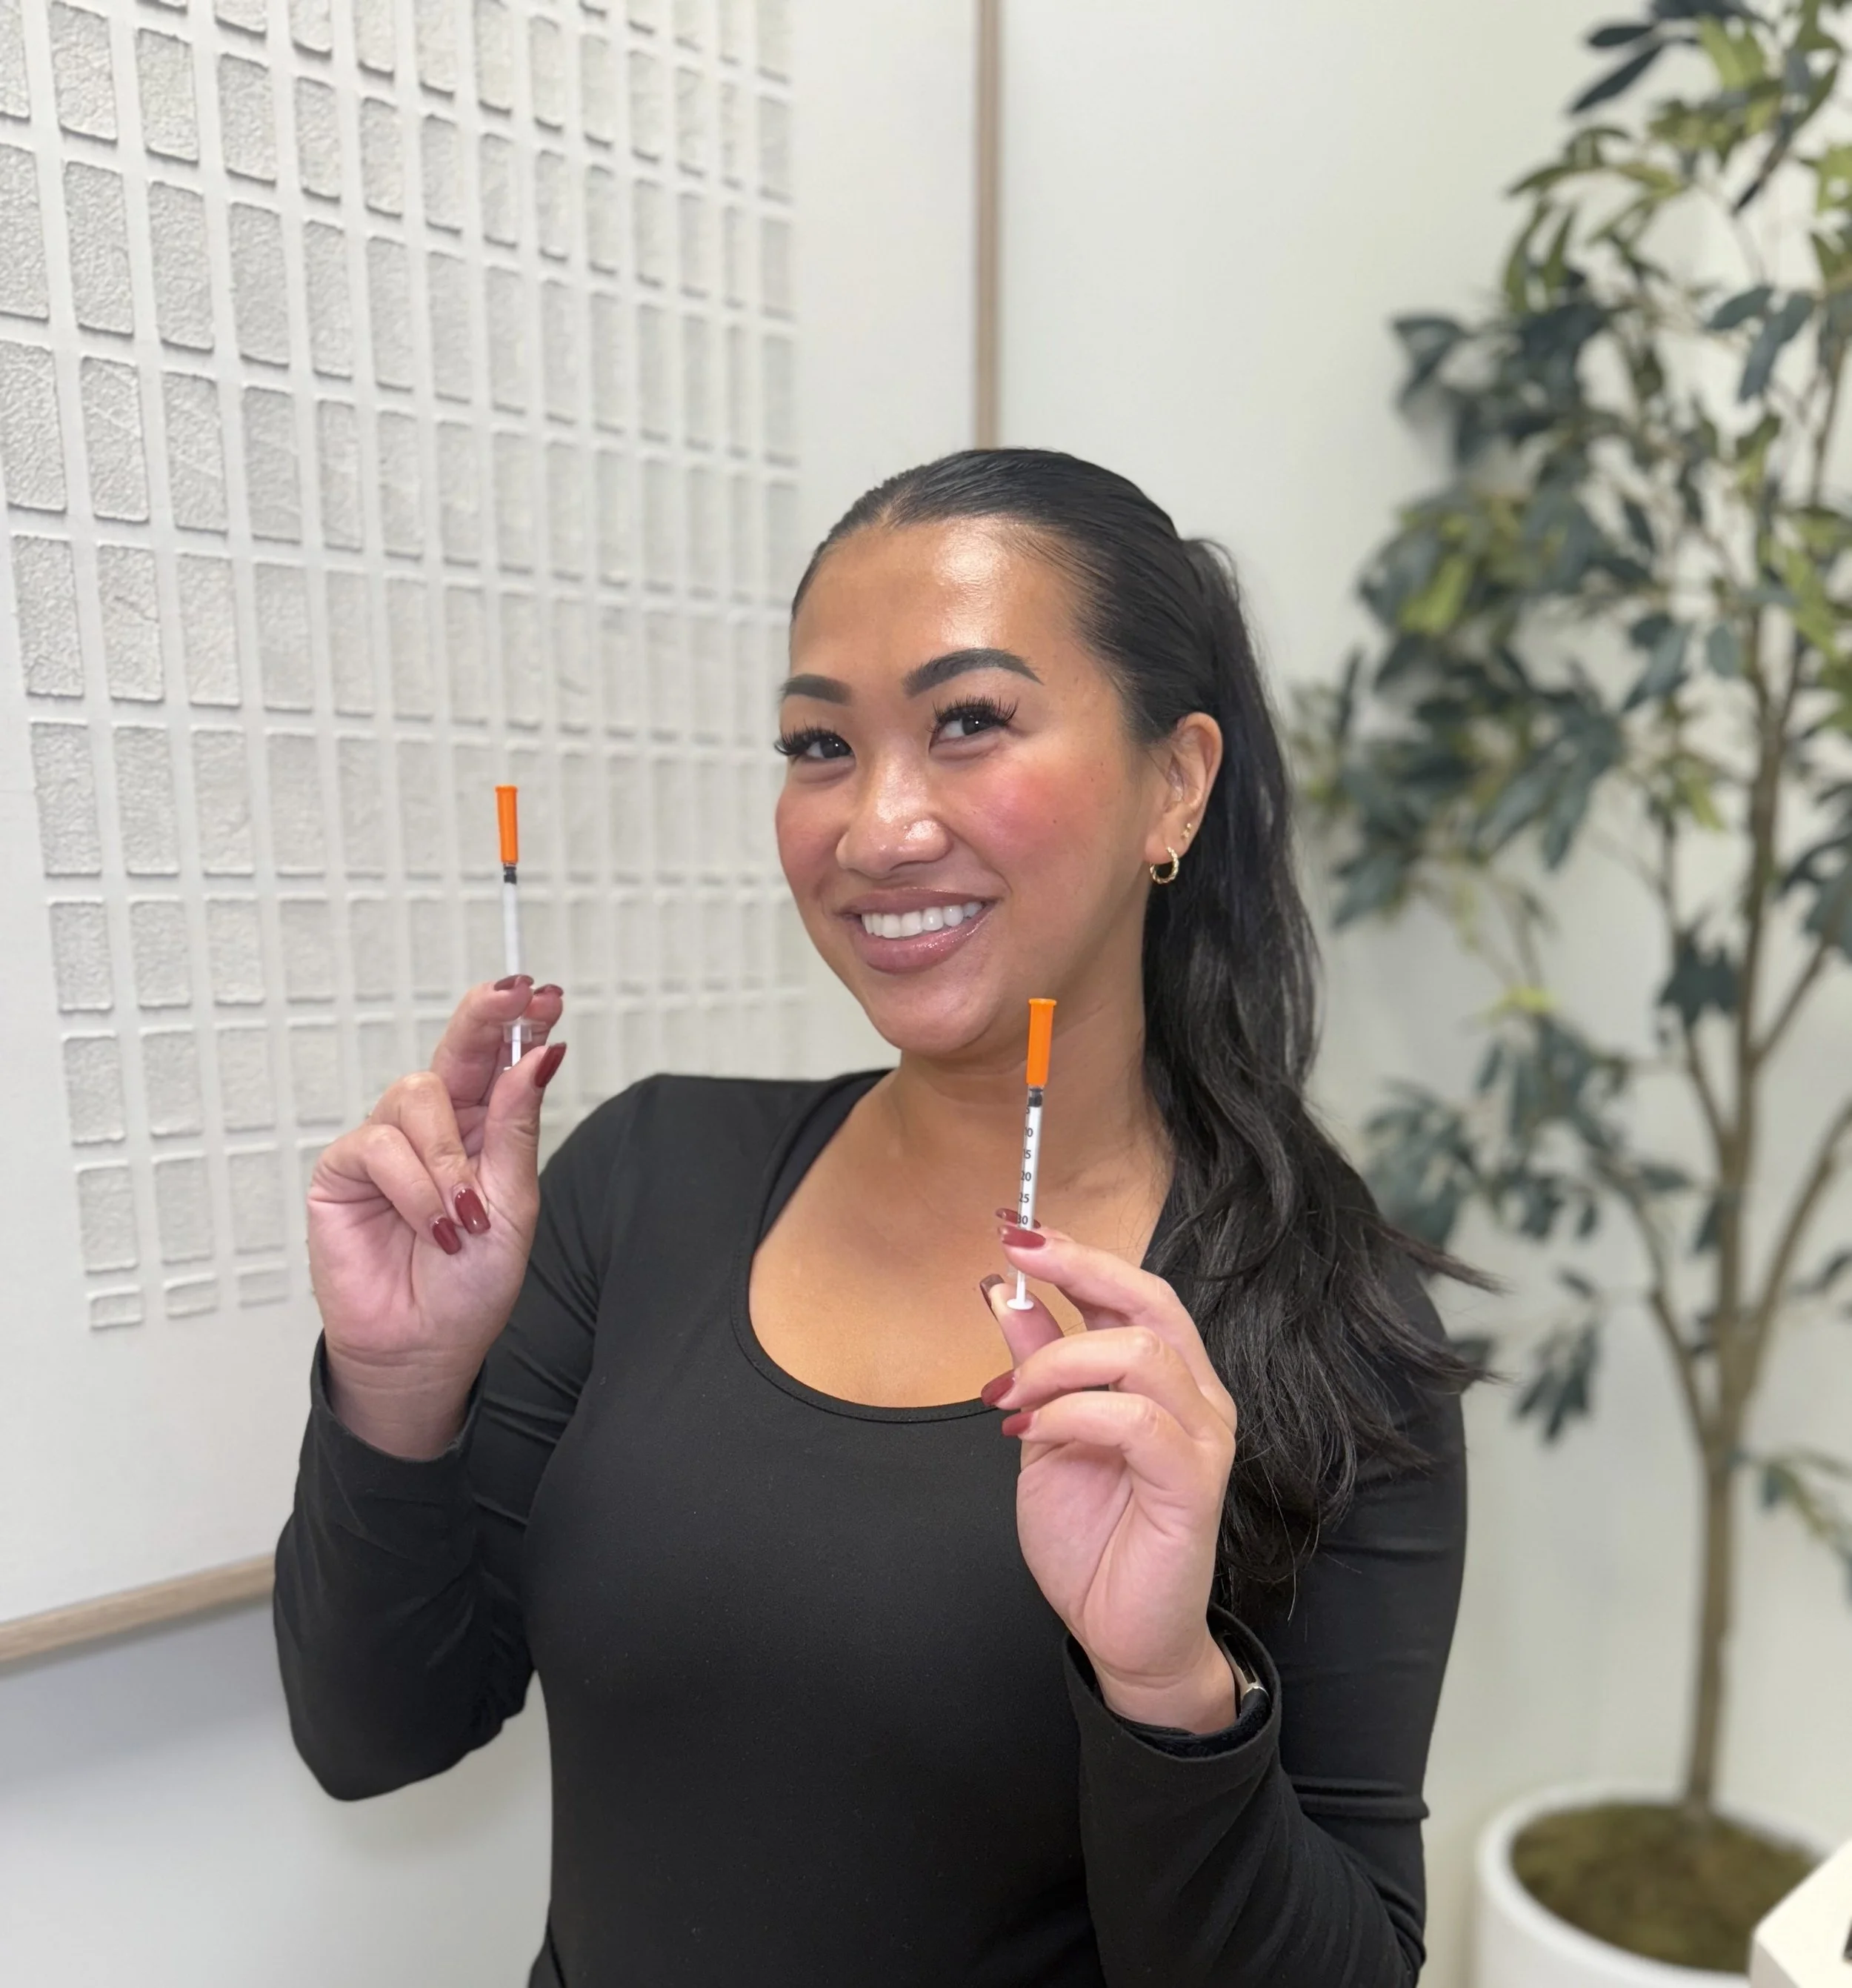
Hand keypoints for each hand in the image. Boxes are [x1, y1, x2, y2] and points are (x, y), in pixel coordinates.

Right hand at [306, 978, 566, 1456]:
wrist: (424, 1347)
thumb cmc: (471, 1285)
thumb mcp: (514, 1205)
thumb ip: (516, 1130)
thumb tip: (538, 1058)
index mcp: (483, 1130)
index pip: (499, 1062)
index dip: (518, 1023)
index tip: (545, 994)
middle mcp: (435, 1128)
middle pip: (454, 1051)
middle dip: (483, 1018)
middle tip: (512, 994)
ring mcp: (387, 1144)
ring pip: (416, 1098)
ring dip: (449, 1160)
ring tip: (463, 1219)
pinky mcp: (344, 1170)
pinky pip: (379, 1147)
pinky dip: (415, 1188)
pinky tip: (433, 1226)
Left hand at [983, 1223, 1239, 1731]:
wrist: (1120, 1634)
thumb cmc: (1092, 1538)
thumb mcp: (1043, 1433)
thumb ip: (1035, 1364)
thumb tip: (1001, 1292)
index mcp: (1164, 1378)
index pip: (1131, 1292)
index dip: (1076, 1253)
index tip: (1013, 1230)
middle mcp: (1195, 1397)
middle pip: (1151, 1302)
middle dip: (1080, 1266)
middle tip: (1017, 1253)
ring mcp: (1201, 1438)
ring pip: (1141, 1353)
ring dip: (1059, 1360)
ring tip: (1009, 1396)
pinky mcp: (1194, 1483)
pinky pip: (1136, 1421)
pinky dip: (1074, 1412)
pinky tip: (1032, 1429)